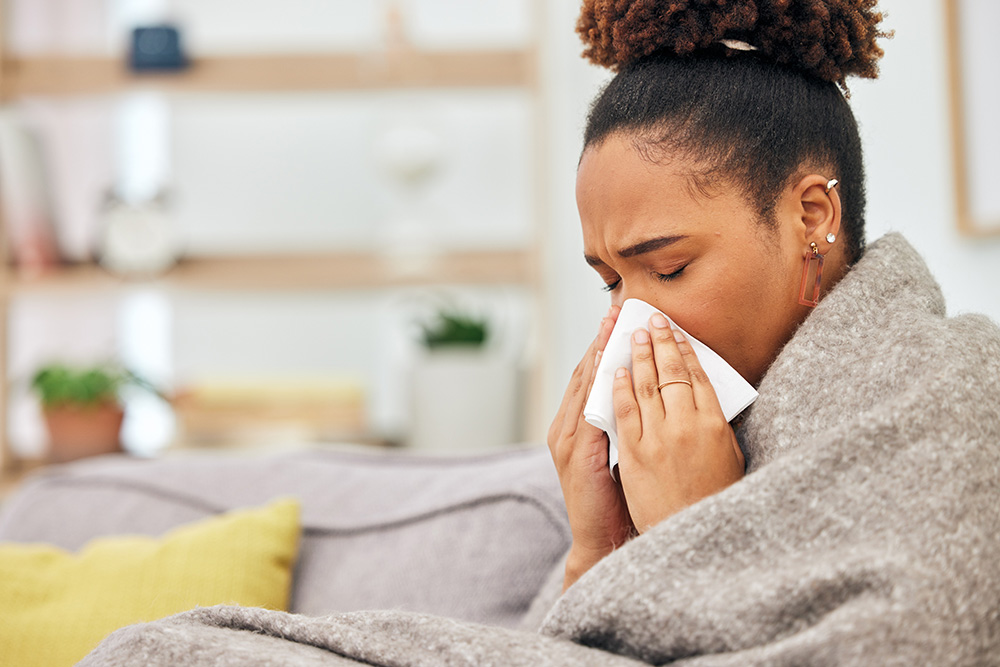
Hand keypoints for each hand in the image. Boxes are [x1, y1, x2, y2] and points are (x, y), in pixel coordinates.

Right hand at [547, 304, 633, 589]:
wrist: (607, 542)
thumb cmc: (623, 501)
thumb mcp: (625, 453)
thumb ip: (630, 423)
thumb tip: (653, 394)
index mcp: (576, 426)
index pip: (592, 376)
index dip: (605, 345)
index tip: (620, 318)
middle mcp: (566, 427)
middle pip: (585, 372)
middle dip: (601, 339)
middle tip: (617, 309)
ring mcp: (568, 439)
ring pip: (585, 385)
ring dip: (600, 352)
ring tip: (614, 325)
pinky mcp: (577, 454)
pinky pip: (590, 409)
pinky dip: (600, 384)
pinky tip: (614, 365)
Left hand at [613, 312, 744, 532]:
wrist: (688, 537)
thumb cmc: (712, 500)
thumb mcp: (727, 459)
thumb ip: (715, 426)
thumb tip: (706, 398)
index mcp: (714, 425)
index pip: (697, 375)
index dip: (685, 349)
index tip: (676, 330)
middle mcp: (687, 426)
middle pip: (670, 372)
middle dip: (658, 342)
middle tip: (650, 319)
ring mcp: (658, 439)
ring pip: (645, 386)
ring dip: (636, 356)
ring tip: (630, 334)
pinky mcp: (634, 454)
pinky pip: (623, 412)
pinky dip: (618, 388)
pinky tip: (614, 371)